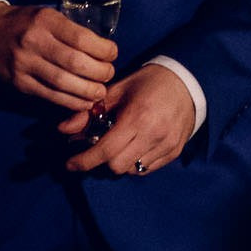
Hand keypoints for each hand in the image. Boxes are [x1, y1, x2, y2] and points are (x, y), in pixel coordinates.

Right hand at [0, 2, 115, 112]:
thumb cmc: (25, 23)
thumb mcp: (46, 15)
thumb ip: (70, 30)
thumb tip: (102, 50)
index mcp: (45, 21)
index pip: (81, 38)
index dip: (103, 49)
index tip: (113, 53)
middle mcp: (34, 42)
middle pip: (75, 63)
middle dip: (99, 72)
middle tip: (109, 74)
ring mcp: (25, 64)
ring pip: (63, 83)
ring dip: (88, 91)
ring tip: (100, 91)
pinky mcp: (20, 83)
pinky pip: (50, 96)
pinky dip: (71, 102)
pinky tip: (83, 102)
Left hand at [61, 63, 194, 175]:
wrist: (187, 81)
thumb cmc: (147, 82)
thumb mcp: (117, 91)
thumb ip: (89, 112)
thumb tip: (63, 130)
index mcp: (137, 117)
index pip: (106, 150)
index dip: (85, 160)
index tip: (70, 164)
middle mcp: (154, 135)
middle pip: (117, 165)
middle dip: (101, 160)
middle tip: (95, 147)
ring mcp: (166, 145)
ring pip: (132, 170)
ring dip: (118, 161)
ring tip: (117, 143)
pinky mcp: (174, 152)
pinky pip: (147, 168)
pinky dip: (134, 162)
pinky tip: (133, 146)